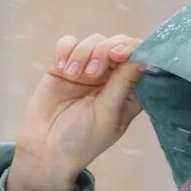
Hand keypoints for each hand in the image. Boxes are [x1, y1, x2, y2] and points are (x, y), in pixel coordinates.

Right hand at [5, 32, 147, 190]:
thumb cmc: (82, 139)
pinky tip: (62, 69)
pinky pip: (68, 43)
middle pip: (117, 44)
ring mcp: (88, 69)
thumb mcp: (107, 114)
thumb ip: (124, 83)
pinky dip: (65, 50)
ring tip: (73, 76)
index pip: (139, 59)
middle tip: (92, 72)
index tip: (119, 55)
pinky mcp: (66, 64)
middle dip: (104, 51)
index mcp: (130, 90)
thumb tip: (146, 58)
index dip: (132, 49)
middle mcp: (112, 76)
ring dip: (83, 54)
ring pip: (93, 41)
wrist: (45, 149)